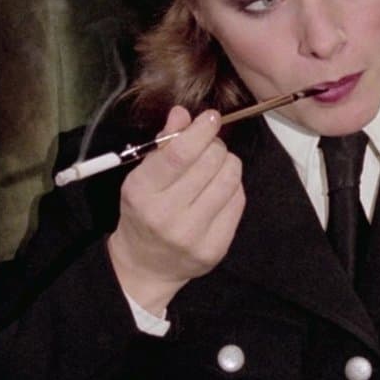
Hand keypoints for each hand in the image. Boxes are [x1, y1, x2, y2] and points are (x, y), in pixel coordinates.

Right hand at [107, 106, 245, 313]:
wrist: (146, 265)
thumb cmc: (143, 211)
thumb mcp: (142, 177)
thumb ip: (163, 145)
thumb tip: (183, 113)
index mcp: (141, 193)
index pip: (179, 155)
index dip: (201, 131)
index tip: (211, 117)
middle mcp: (166, 216)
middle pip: (210, 163)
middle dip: (215, 146)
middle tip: (210, 147)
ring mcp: (192, 235)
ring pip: (229, 179)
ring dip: (228, 163)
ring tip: (217, 165)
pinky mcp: (216, 248)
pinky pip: (238, 201)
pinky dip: (234, 186)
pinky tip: (221, 188)